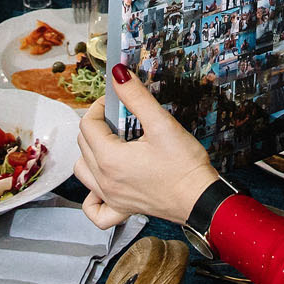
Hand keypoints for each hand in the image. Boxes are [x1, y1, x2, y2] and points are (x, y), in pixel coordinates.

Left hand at [75, 63, 221, 228]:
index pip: (87, 124)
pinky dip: (92, 196)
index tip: (117, 102)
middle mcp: (104, 180)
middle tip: (121, 118)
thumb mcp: (162, 124)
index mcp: (110, 158)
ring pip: (83, 171)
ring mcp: (111, 197)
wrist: (200, 198)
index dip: (100, 107)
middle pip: (83, 144)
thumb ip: (136, 97)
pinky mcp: (122, 209)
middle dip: (98, 125)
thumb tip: (118, 74)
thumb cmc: (184, 165)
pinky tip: (103, 184)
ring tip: (112, 144)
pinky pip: (95, 208)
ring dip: (90, 153)